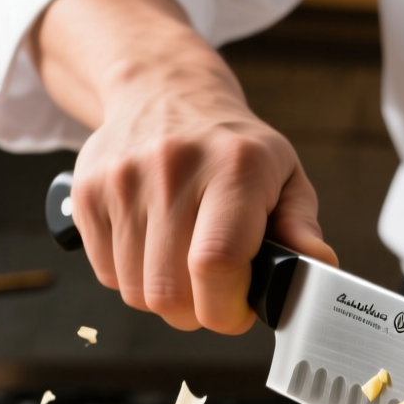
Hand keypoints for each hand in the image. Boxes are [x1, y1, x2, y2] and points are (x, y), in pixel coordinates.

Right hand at [34, 0, 335, 332]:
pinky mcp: (87, 192)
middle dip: (197, 312)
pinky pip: (107, 274)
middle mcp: (173, 168)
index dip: (226, 308)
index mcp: (234, 166)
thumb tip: (316, 265)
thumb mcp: (283, 174)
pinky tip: (154, 249)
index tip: (237, 312)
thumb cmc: (231, 145)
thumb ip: (300, 225)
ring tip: (185, 268)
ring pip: (136, 291)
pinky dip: (132, 278)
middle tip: (213, 294)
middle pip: (170, 290)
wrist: (164, 91)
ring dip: (165, 298)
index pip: (216, 262)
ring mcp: (122, 180)